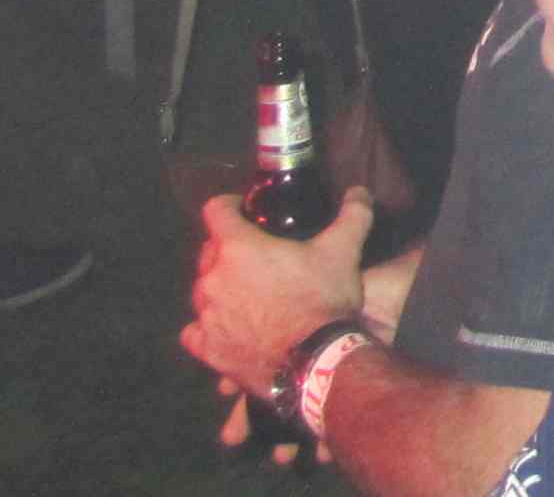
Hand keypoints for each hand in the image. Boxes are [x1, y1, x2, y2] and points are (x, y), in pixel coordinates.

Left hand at [184, 186, 375, 402]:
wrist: (312, 361)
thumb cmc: (322, 298)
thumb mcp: (344, 250)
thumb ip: (352, 214)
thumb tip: (359, 192)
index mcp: (238, 247)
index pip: (215, 211)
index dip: (229, 205)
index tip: (243, 210)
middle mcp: (212, 278)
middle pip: (209, 252)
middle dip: (228, 250)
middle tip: (257, 257)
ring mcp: (205, 316)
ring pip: (202, 291)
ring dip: (220, 287)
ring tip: (247, 295)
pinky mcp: (206, 348)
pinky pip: (195, 331)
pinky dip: (207, 326)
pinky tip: (228, 327)